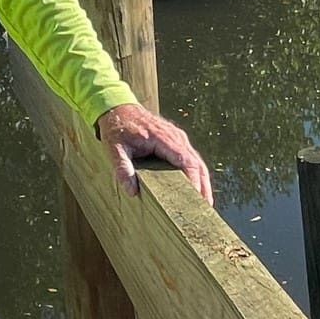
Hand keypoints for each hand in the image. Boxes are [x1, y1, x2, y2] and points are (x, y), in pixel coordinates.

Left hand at [97, 103, 212, 205]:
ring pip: (197, 161)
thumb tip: (132, 191)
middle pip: (196, 163)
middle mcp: (175, 136)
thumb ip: (122, 168)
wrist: (118, 108)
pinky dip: (196, 174)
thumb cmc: (117, 128)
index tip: (196, 199)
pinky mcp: (177, 141)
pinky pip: (191, 158)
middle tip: (205, 210)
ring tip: (205, 205)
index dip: (193, 180)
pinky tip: (196, 190)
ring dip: (202, 182)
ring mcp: (178, 137)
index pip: (185, 160)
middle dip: (203, 186)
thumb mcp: (114, 148)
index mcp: (162, 137)